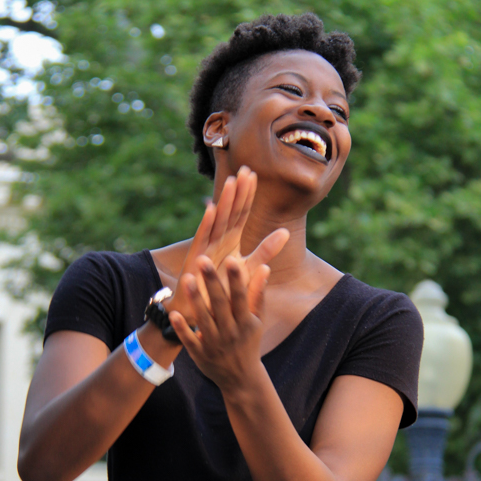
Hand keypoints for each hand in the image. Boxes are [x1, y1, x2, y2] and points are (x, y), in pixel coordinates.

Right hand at [168, 166, 288, 322]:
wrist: (204, 311)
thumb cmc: (225, 289)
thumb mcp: (250, 268)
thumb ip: (266, 250)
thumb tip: (284, 231)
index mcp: (231, 240)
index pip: (241, 213)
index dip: (247, 195)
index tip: (253, 174)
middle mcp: (218, 240)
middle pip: (230, 212)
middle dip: (237, 192)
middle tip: (245, 170)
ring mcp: (206, 247)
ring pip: (217, 221)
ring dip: (224, 202)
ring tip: (231, 183)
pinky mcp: (196, 259)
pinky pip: (202, 239)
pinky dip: (206, 224)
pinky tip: (211, 209)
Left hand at [168, 255, 268, 392]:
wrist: (241, 379)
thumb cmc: (249, 343)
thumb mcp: (258, 321)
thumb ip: (258, 295)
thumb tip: (264, 267)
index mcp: (246, 323)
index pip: (240, 297)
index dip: (236, 279)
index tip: (231, 259)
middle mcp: (230, 333)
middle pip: (220, 305)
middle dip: (212, 282)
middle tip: (202, 260)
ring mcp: (214, 345)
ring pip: (204, 320)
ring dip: (195, 300)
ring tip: (187, 278)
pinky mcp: (200, 355)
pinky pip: (190, 340)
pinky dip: (182, 329)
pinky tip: (174, 314)